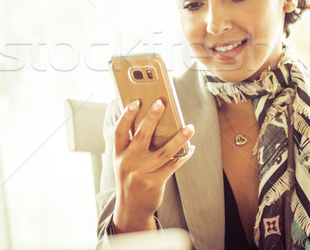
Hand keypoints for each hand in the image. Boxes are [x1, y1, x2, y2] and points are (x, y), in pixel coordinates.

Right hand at [112, 98, 194, 232]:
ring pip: (163, 151)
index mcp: (119, 154)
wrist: (131, 208)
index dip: (126, 115)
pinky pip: (173, 165)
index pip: (120, 131)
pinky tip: (190, 147)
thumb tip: (151, 120)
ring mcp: (142, 173)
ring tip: (189, 127)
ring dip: (178, 138)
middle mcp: (128, 162)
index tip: (135, 101)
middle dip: (152, 118)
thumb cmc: (130, 177)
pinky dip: (183, 155)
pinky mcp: (155, 182)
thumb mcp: (124, 161)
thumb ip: (132, 144)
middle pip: (141, 136)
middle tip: (161, 103)